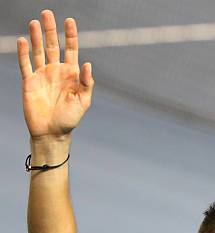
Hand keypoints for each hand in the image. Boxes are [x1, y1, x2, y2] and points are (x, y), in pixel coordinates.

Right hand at [17, 9, 93, 138]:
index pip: (71, 50)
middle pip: (52, 46)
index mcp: (71, 75)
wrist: (52, 133)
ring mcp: (42, 75)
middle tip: (47, 13)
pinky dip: (23, 52)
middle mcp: (56, 71)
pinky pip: (25, 64)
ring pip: (38, 51)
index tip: (69, 20)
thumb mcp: (83, 101)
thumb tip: (87, 63)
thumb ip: (86, 82)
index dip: (70, 35)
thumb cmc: (70, 119)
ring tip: (34, 22)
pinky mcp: (29, 82)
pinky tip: (23, 40)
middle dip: (50, 30)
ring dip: (37, 37)